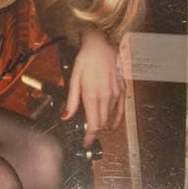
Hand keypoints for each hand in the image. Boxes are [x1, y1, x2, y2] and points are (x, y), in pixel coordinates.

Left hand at [61, 29, 123, 147]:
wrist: (101, 46)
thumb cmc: (85, 60)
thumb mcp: (73, 79)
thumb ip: (71, 100)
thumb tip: (66, 117)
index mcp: (92, 95)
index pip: (93, 124)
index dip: (89, 137)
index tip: (85, 143)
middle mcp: (105, 97)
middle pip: (102, 123)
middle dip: (94, 132)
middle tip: (87, 137)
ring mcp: (115, 94)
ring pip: (110, 117)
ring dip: (103, 125)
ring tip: (95, 130)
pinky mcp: (121, 89)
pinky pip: (121, 109)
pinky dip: (117, 119)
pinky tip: (113, 125)